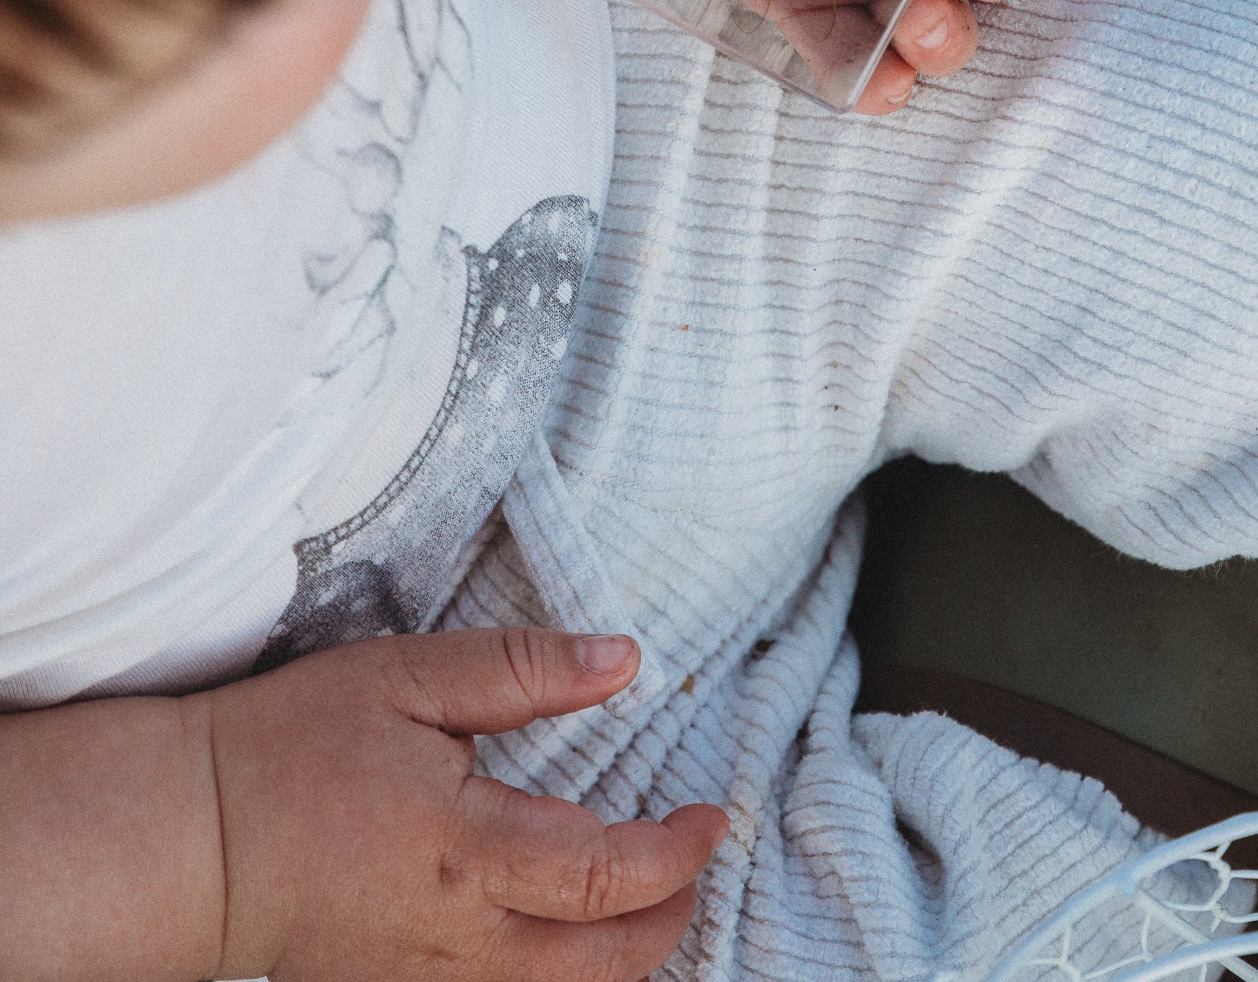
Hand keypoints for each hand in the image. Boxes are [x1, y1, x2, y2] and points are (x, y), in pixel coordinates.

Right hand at [192, 627, 726, 981]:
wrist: (194, 839)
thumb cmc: (293, 745)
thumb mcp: (407, 676)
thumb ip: (522, 670)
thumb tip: (623, 660)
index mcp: (467, 848)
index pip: (609, 874)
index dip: (678, 852)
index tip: (711, 813)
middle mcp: (458, 937)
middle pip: (606, 962)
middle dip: (671, 916)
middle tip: (694, 856)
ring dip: (626, 957)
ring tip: (649, 896)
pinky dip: (561, 977)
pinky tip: (568, 933)